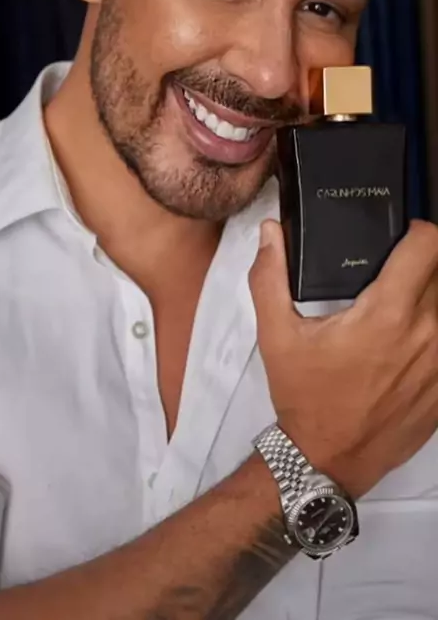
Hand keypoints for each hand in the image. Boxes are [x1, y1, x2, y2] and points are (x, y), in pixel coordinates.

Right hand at [249, 219, 437, 497]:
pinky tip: (409, 344)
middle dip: (422, 265)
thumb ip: (270, 277)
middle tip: (395, 272)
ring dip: (430, 298)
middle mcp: (426, 333)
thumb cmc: (304, 395)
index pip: (429, 245)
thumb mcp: (276, 335)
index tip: (399, 239)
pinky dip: (433, 332)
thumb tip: (269, 232)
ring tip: (403, 306)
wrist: (327, 460)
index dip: (416, 232)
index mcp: (388, 313)